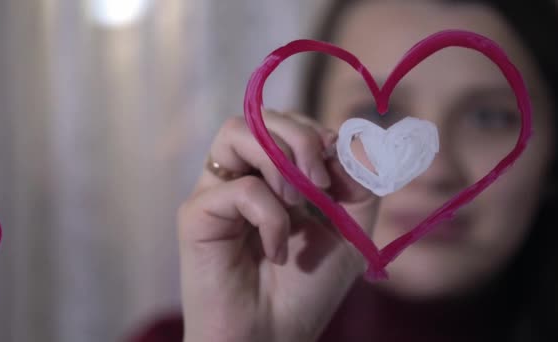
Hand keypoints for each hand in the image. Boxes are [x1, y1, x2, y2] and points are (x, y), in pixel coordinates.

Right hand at [178, 110, 378, 341]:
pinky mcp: (197, 214)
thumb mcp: (351, 230)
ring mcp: (218, 192)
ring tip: (296, 202)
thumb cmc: (307, 290)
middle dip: (302, 139)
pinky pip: (240, 189)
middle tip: (320, 183)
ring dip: (279, 160)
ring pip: (236, 131)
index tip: (340, 171)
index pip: (291, 124)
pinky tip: (277, 250)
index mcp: (275, 176)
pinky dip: (271, 216)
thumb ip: (361, 182)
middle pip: (263, 117)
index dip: (319, 134)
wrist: (271, 338)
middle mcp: (243, 176)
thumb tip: (351, 139)